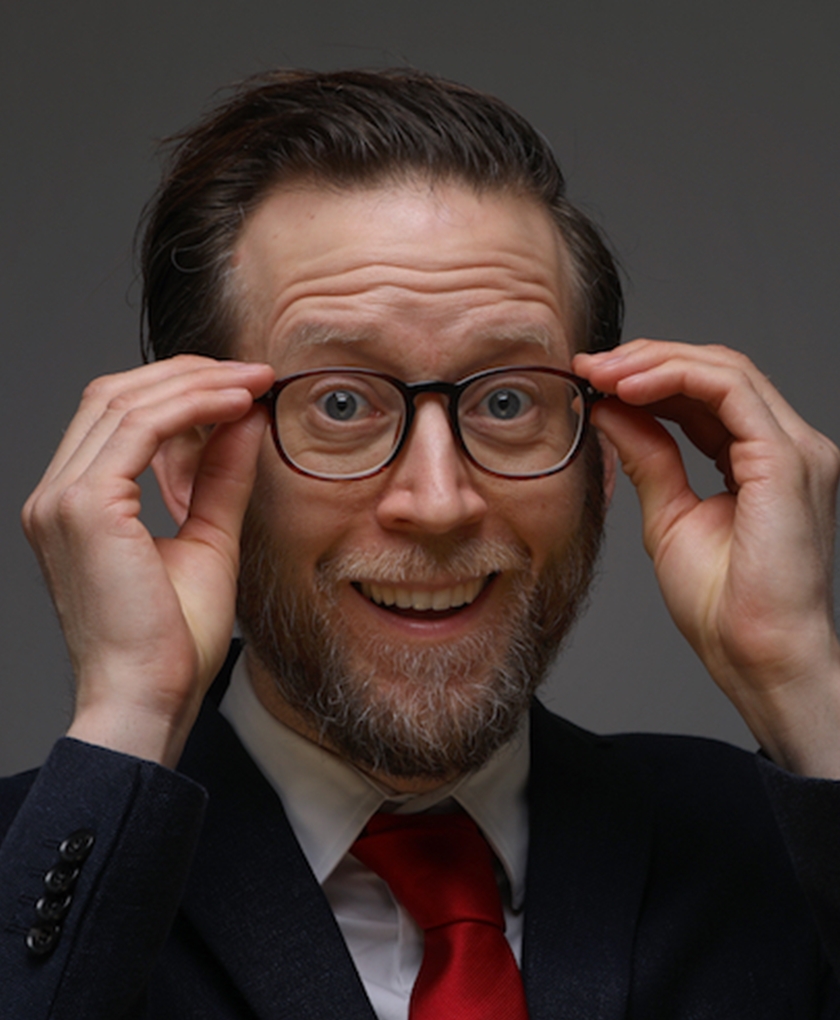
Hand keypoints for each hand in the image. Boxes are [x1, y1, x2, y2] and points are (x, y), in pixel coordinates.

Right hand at [21, 355, 274, 766]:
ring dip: (196, 384)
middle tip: (252, 373)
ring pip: (125, 401)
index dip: (178, 389)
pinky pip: (139, 428)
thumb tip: (244, 420)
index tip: (241, 387)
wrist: (149, 700)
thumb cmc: (173, 641)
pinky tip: (237, 405)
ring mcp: (61, 499)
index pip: (117, 416)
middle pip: (115, 395)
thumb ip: (218, 477)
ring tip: (253, 383)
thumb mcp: (207, 540)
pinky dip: (191, 407)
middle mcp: (55, 496)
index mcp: (75, 506)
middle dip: (188, 375)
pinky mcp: (84, 507)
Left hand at [574, 340, 839, 776]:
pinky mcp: (786, 460)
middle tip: (591, 365)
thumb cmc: (722, 605)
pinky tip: (629, 387)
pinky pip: (730, 390)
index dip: (649, 378)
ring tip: (603, 372)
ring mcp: (794, 449)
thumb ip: (648, 457)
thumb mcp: (669, 515)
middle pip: (717, 371)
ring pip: (726, 369)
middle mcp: (786, 447)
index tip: (593, 379)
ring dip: (657, 362)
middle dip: (648, 360)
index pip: (707, 395)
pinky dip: (676, 377)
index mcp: (762, 462)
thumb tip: (611, 411)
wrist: (754, 655)